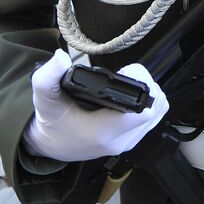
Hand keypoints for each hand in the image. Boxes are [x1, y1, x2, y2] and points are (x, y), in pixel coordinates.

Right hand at [22, 49, 169, 162]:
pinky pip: (153, 119)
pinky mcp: (132, 140)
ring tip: (127, 84)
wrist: (52, 145)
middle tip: (126, 75)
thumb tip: (60, 57)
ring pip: (158, 114)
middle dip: (146, 86)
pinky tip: (131, 95)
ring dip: (149, 94)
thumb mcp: (44, 98)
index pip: (142, 112)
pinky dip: (148, 103)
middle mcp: (120, 140)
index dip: (142, 85)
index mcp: (102, 132)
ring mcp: (129, 142)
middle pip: (155, 109)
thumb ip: (48, 76)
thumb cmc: (51, 121)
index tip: (125, 72)